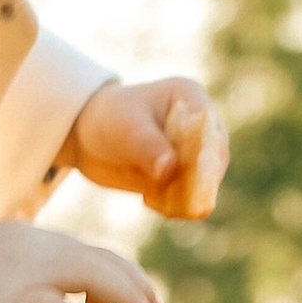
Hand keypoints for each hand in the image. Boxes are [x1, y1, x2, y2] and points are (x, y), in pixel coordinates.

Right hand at [0, 220, 163, 302]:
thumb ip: (20, 292)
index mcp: (25, 239)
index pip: (86, 250)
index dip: (118, 274)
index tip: (130, 301)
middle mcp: (32, 248)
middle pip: (103, 259)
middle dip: (135, 286)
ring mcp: (24, 272)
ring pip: (97, 276)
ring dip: (128, 300)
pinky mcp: (13, 301)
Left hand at [66, 74, 228, 219]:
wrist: (87, 136)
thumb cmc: (109, 118)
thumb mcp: (124, 127)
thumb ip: (147, 146)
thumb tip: (169, 170)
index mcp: (190, 98)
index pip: (209, 127)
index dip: (205, 153)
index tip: (194, 174)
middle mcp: (200, 125)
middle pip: (213, 157)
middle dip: (199, 181)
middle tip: (182, 200)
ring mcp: (194, 152)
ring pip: (204, 181)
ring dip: (187, 196)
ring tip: (155, 201)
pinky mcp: (183, 176)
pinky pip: (189, 196)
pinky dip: (175, 204)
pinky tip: (149, 201)